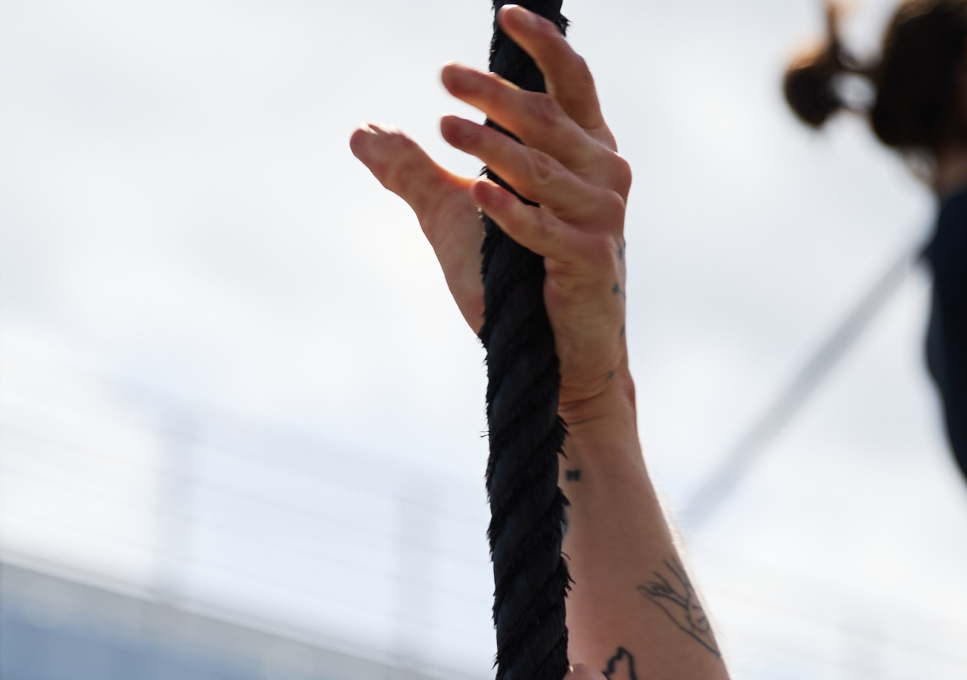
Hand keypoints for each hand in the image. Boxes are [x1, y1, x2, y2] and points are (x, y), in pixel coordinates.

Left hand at [350, 5, 634, 425]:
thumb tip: (362, 133)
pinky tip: (476, 191)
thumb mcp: (455, 215)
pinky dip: (508, 209)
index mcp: (586, 150)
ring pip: (539, 167)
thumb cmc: (514, 282)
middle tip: (444, 76)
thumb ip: (416, 171)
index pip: (571, 82)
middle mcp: (604, 175)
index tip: (505, 13)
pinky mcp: (589, 261)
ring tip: (443, 128)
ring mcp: (601, 219)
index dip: (543, 44)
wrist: (553, 359)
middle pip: (546, 117)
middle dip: (493, 93)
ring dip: (489, 145)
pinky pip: (542, 226)